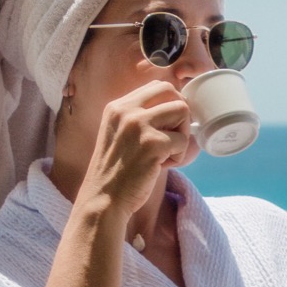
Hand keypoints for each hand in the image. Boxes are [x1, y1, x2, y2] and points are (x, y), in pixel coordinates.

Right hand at [78, 81, 191, 218]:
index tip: (170, 123)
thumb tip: (177, 107)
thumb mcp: (119, 134)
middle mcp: (126, 110)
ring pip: (182, 111)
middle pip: (172, 92)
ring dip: (182, 133)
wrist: (103, 200)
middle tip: (174, 135)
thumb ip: (139, 118)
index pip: (157, 87)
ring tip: (167, 151)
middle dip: (181, 114)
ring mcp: (139, 125)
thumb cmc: (116, 171)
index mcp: (117, 106)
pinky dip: (179, 156)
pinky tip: (161, 166)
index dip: (171, 102)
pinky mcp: (152, 144)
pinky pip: (183, 141)